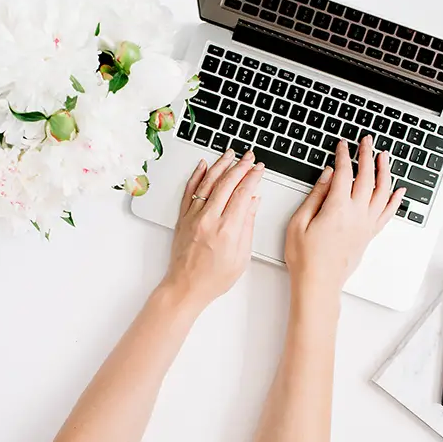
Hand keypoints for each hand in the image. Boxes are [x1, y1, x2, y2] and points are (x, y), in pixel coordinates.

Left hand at [161, 149, 264, 308]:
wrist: (186, 287)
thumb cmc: (213, 278)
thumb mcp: (241, 256)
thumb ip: (248, 226)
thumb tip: (253, 202)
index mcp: (227, 230)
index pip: (243, 193)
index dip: (253, 177)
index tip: (259, 169)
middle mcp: (209, 220)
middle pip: (227, 183)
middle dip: (240, 166)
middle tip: (249, 156)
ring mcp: (194, 217)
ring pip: (208, 183)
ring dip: (220, 165)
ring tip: (230, 154)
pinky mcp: (183, 218)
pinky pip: (189, 191)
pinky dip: (196, 176)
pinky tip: (203, 165)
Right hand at [285, 136, 404, 292]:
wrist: (318, 283)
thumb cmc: (305, 258)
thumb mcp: (299, 222)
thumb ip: (315, 196)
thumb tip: (328, 176)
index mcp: (337, 209)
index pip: (344, 174)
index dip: (343, 156)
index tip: (342, 145)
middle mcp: (356, 215)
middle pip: (366, 178)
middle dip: (367, 156)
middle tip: (366, 142)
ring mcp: (366, 225)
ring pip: (382, 192)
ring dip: (385, 172)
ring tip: (384, 157)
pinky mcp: (369, 235)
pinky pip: (387, 213)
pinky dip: (395, 200)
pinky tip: (399, 191)